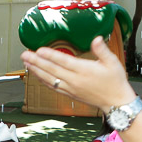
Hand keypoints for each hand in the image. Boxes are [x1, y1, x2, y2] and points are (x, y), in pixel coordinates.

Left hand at [20, 35, 136, 112]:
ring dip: (36, 71)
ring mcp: (71, 88)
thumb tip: (97, 39)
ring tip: (26, 63)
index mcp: (84, 71)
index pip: (64, 61)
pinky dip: (43, 80)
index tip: (39, 50)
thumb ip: (102, 50)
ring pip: (50, 79)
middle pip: (52, 70)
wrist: (116, 102)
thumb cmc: (115, 81)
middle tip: (25, 54)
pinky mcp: (70, 94)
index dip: (50, 55)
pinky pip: (53, 87)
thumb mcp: (113, 62)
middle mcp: (75, 80)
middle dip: (36, 62)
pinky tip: (37, 75)